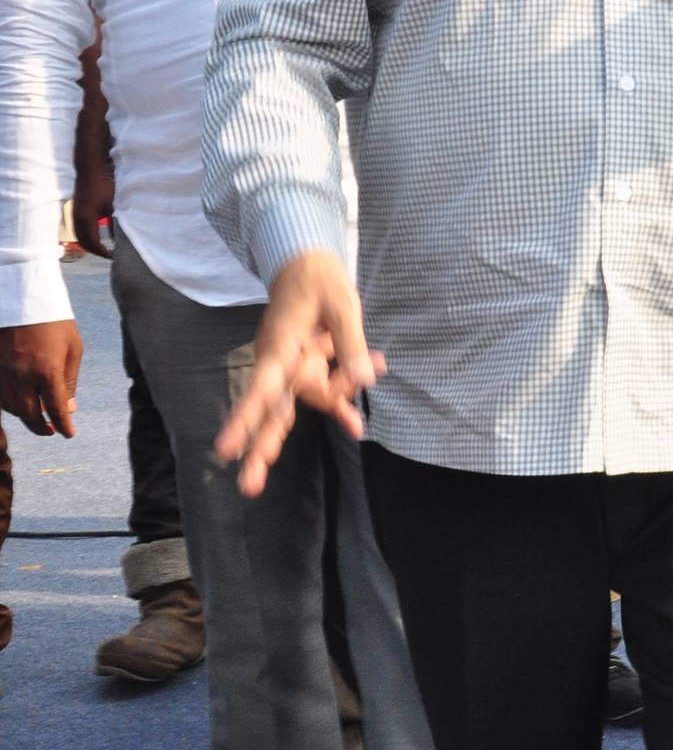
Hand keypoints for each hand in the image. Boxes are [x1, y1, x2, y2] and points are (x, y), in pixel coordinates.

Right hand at [0, 319, 83, 436]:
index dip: (64, 426)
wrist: (22, 296)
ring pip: (12, 407)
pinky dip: (11, 403)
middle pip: (30, 415)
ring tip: (37, 416)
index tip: (68, 433)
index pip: (56, 410)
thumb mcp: (72, 348)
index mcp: (47, 371)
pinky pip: (0, 395)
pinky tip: (21, 402)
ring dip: (25, 416)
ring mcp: (3, 372)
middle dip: (42, 428)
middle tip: (51, 431)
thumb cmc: (53, 321)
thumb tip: (69, 408)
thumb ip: (69, 381)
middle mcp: (22, 375)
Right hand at [71, 155, 114, 257]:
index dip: (103, 252)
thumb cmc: (102, 185)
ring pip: (79, 238)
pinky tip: (96, 238)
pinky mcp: (74, 212)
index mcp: (86, 219)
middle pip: (85, 243)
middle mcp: (77, 219)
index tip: (114, 256)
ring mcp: (74, 215)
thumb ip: (115, 223)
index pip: (93, 243)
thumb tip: (119, 239)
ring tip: (104, 249)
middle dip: (97, 252)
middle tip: (111, 255)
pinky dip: (86, 238)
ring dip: (90, 245)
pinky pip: (78, 231)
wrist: (88, 170)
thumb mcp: (112, 205)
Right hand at [215, 250, 382, 496]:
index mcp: (280, 348)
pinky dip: (344, 405)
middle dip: (260, 449)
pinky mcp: (309, 369)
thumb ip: (351, 343)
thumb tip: (366, 380)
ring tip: (368, 381)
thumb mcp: (341, 304)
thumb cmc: (318, 279)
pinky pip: (326, 394)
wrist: (306, 262)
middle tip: (248, 487)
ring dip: (340, 397)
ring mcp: (295, 369)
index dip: (245, 419)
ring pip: (311, 400)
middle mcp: (281, 365)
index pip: (260, 389)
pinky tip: (356, 427)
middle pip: (270, 412)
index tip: (227, 448)